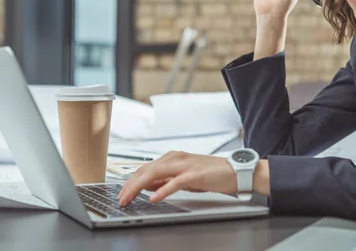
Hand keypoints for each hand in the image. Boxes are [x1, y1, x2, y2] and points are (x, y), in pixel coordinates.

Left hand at [117, 151, 236, 205]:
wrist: (234, 171)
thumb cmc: (211, 174)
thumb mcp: (183, 177)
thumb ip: (165, 180)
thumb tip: (146, 186)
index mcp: (172, 158)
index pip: (145, 168)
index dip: (130, 181)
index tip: (122, 193)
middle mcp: (176, 158)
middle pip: (146, 169)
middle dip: (130, 185)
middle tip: (121, 198)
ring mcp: (185, 165)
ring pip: (156, 173)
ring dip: (139, 186)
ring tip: (130, 197)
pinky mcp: (195, 175)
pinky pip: (175, 182)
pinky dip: (162, 190)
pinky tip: (154, 197)